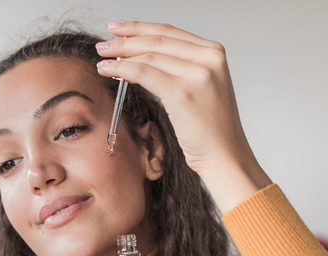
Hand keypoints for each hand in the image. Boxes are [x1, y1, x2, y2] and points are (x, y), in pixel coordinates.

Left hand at [95, 21, 271, 212]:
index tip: (119, 29)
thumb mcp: (201, 87)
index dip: (139, 28)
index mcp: (214, 53)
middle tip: (104, 45)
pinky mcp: (183, 93)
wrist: (225, 155)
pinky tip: (108, 71)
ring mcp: (198, 74)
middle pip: (157, 40)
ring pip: (148, 56)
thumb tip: (141, 56)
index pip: (170, 32)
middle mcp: (209, 58)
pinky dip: (122, 70)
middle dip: (125, 40)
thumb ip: (180, 67)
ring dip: (120, 55)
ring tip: (102, 59)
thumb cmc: (212, 128)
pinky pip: (143, 74)